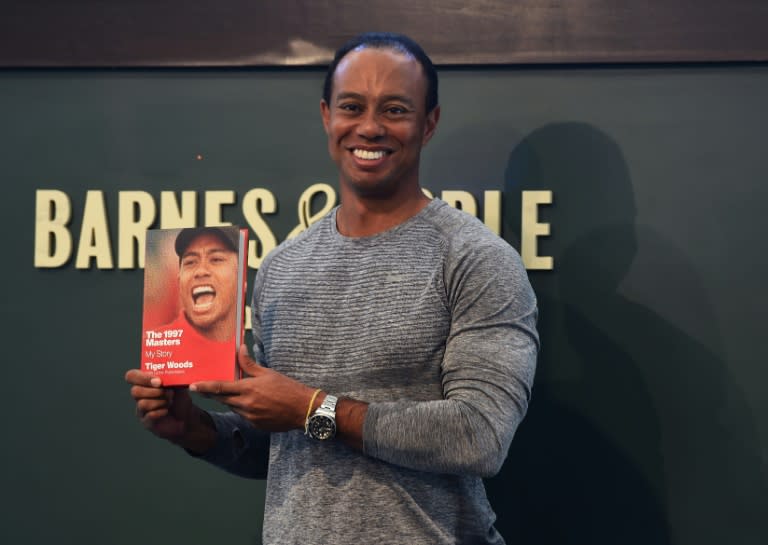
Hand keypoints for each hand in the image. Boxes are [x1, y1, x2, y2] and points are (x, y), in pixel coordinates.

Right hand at [125, 369, 199, 443]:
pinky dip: (161, 412)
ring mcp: (141, 410)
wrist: (187, 417)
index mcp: (144, 383)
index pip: (131, 376)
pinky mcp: (146, 422)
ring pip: (142, 404)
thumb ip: (170, 378)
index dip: (142, 378)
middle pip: (134, 391)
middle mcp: (140, 396)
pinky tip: (167, 411)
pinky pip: (149, 416)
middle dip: (155, 391)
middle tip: (170, 393)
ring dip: (160, 402)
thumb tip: (166, 375)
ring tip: (170, 402)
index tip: (159, 381)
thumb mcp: (177, 384)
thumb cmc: (180, 398)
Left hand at [190, 345, 316, 431]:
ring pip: (233, 408)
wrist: (303, 409)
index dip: (204, 387)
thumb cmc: (288, 388)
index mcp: (248, 389)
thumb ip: (250, 364)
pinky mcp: (256, 425)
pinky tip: (255, 404)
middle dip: (214, 394)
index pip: (220, 387)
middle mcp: (246, 404)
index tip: (192, 386)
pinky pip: (243, 416)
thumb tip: (240, 349)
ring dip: (231, 401)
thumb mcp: (268, 373)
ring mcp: (250, 417)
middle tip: (206, 389)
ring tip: (240, 393)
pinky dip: (244, 409)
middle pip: (222, 399)